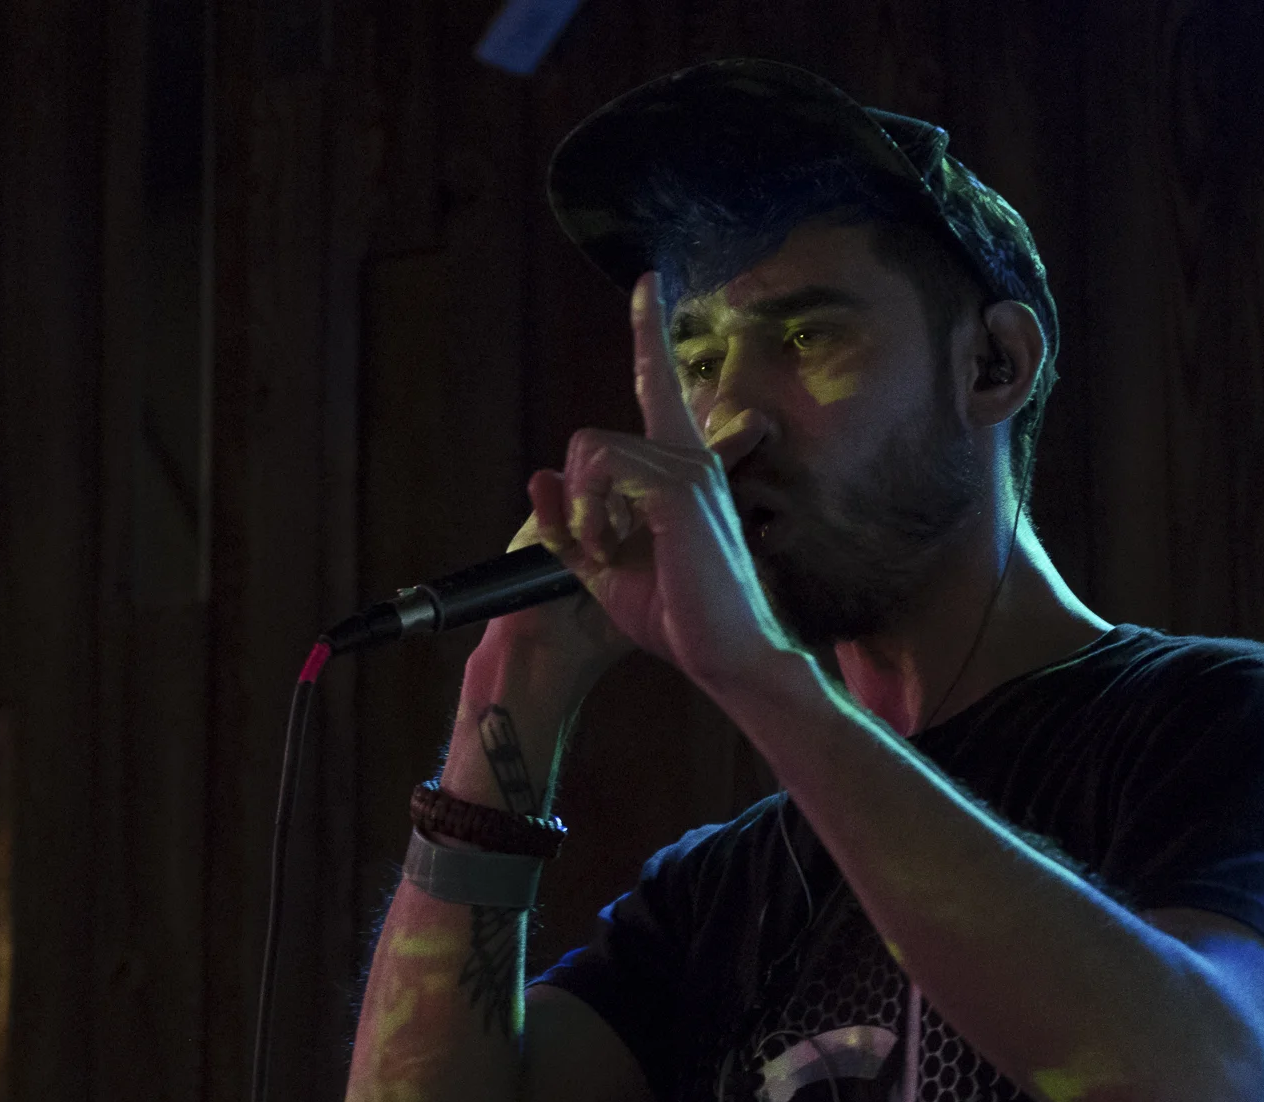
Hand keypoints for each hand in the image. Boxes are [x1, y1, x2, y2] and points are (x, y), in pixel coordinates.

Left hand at [529, 274, 797, 689]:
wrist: (725, 655)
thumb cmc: (677, 614)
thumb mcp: (604, 568)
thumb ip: (572, 524)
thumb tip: (539, 476)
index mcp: (678, 470)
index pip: (658, 386)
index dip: (648, 335)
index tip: (647, 284)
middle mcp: (688, 457)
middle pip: (591, 441)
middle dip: (576, 502)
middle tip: (599, 551)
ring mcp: (688, 468)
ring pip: (590, 452)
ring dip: (583, 513)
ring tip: (609, 553)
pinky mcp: (679, 487)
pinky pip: (602, 469)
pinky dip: (590, 514)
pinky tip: (611, 549)